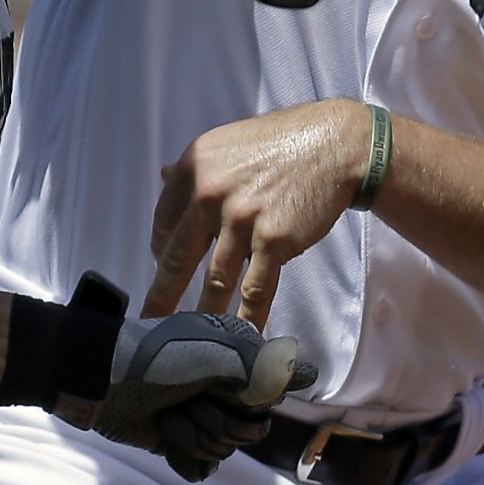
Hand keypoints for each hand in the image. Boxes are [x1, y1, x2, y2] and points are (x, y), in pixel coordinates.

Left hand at [97, 311, 317, 480]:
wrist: (105, 381)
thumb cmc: (161, 358)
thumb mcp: (218, 355)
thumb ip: (267, 369)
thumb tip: (311, 373)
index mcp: (237, 365)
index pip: (268, 403)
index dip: (249, 406)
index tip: (228, 393)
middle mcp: (224, 392)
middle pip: (248, 433)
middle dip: (217, 423)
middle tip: (189, 401)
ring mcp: (202, 417)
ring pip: (223, 452)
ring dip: (193, 435)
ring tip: (169, 416)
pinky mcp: (180, 442)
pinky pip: (201, 468)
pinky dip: (182, 456)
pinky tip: (165, 437)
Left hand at [144, 101, 366, 326]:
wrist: (334, 144)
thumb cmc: (280, 143)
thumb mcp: (227, 145)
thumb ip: (197, 168)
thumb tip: (160, 174)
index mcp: (193, 166)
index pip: (165, 221)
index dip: (161, 251)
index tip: (163, 268)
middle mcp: (209, 193)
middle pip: (179, 257)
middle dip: (163, 296)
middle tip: (149, 322)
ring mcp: (240, 218)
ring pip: (216, 279)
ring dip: (204, 315)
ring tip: (194, 341)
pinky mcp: (273, 240)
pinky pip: (256, 288)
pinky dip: (248, 317)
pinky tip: (241, 338)